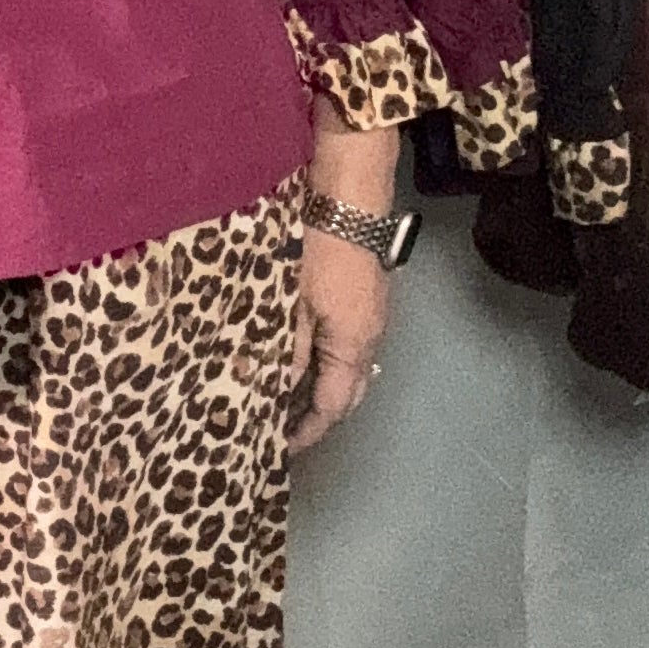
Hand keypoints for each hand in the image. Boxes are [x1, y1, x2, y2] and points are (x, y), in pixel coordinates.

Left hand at [288, 227, 389, 452]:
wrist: (348, 201)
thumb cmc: (317, 250)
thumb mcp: (292, 304)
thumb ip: (286, 350)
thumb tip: (277, 391)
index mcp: (351, 347)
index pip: (332, 406)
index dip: (308, 430)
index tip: (282, 446)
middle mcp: (369, 338)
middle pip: (348, 394)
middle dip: (318, 415)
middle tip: (283, 427)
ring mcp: (371, 319)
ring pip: (349, 370)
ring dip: (322, 388)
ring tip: (286, 397)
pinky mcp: (366, 301)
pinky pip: (348, 347)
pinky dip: (327, 363)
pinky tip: (301, 357)